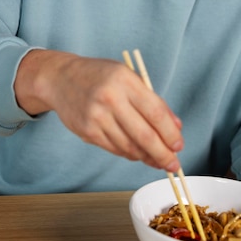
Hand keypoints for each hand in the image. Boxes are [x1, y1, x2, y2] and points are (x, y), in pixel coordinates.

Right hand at [15, 49, 182, 170]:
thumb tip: (175, 126)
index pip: (156, 112)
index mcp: (125, 80)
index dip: (170, 133)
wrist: (61, 78)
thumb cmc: (100, 76)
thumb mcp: (128, 77)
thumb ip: (152, 100)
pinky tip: (138, 154)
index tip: (179, 145)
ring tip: (158, 161)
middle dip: (163, 154)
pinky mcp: (86, 131)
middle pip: (144, 135)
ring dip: (147, 157)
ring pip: (129, 147)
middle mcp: (111, 99)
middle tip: (173, 164)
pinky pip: (115, 149)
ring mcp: (96, 116)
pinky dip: (130, 154)